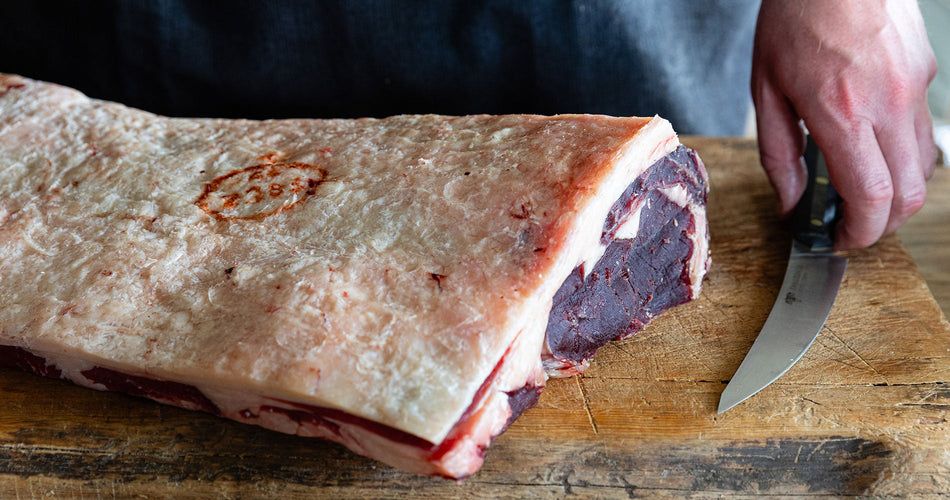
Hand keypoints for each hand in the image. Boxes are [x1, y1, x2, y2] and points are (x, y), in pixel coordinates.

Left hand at [751, 0, 936, 248]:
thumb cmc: (793, 18)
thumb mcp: (766, 90)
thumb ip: (779, 155)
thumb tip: (791, 204)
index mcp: (842, 112)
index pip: (871, 198)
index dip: (859, 234)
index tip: (839, 242)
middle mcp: (888, 104)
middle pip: (909, 196)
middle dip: (880, 225)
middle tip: (848, 226)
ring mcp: (913, 88)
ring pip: (924, 168)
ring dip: (896, 193)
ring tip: (857, 190)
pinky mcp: (924, 72)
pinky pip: (921, 131)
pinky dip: (901, 155)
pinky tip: (869, 146)